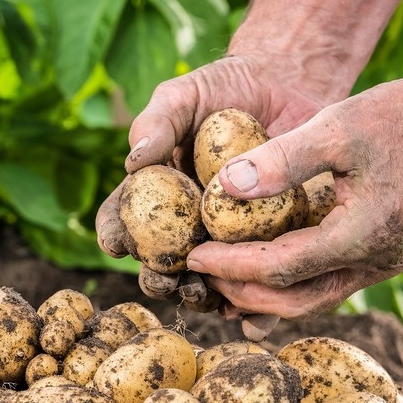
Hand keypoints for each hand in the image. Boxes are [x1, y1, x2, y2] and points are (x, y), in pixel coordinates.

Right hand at [96, 53, 333, 328]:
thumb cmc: (223, 88)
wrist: (288, 85)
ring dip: (203, 297)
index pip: (122, 221)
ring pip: (208, 282)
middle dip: (159, 280)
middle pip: (162, 264)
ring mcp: (228, 239)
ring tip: (207, 295)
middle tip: (166, 280)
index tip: (117, 243)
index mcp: (154, 195)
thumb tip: (134, 161)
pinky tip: (255, 317)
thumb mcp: (184, 95)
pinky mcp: (271, 244)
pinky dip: (257, 307)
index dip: (115, 236)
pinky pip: (260, 281)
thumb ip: (157, 123)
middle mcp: (186, 224)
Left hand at [185, 76, 402, 319]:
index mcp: (362, 235)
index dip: (231, 266)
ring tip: (223, 280)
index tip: (192, 257)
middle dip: (241, 292)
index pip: (280, 268)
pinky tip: (264, 271)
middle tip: (200, 275)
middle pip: (294, 300)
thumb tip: (225, 187)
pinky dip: (292, 282)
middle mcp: (376, 262)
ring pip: (313, 298)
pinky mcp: (387, 255)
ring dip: (265, 295)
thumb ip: (283, 158)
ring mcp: (385, 263)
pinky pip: (330, 282)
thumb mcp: (340, 125)